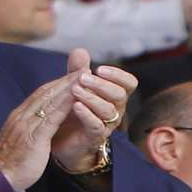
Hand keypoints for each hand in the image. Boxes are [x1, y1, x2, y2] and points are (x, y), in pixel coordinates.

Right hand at [0, 72, 78, 191]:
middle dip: (65, 79)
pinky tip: (76, 98)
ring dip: (68, 87)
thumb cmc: (10, 162)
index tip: (71, 76)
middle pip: (46, 92)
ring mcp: (27, 125)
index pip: (40, 94)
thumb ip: (28, 127)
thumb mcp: (19, 139)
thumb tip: (38, 121)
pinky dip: (64, 106)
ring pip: (49, 101)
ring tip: (83, 77)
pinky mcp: (34, 137)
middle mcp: (22, 117)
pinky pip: (52, 118)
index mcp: (19, 117)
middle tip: (82, 69)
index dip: (57, 83)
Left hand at [49, 49, 132, 172]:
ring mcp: (106, 125)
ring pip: (108, 110)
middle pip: (120, 94)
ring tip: (75, 90)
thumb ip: (78, 70)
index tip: (99, 68)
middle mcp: (115, 109)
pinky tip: (76, 106)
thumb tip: (80, 50)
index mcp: (114, 95)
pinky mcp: (94, 137)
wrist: (63, 140)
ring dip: (92, 97)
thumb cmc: (73, 110)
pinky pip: (96, 126)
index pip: (129, 83)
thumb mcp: (74, 87)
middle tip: (83, 77)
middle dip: (102, 84)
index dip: (118, 75)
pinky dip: (87, 115)